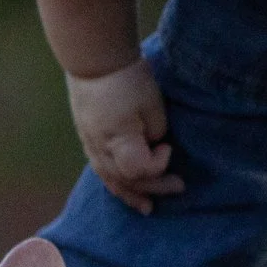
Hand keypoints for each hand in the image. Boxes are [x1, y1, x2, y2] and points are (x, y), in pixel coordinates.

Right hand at [67, 59, 185, 212]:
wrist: (94, 59)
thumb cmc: (128, 78)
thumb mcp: (151, 104)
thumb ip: (155, 131)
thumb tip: (154, 144)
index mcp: (118, 140)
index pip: (141, 169)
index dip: (160, 163)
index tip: (169, 146)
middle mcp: (101, 148)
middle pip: (127, 180)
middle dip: (154, 187)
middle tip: (179, 187)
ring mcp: (91, 144)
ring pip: (110, 179)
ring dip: (130, 195)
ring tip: (146, 208)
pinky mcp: (87, 137)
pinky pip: (101, 169)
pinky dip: (114, 182)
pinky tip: (123, 188)